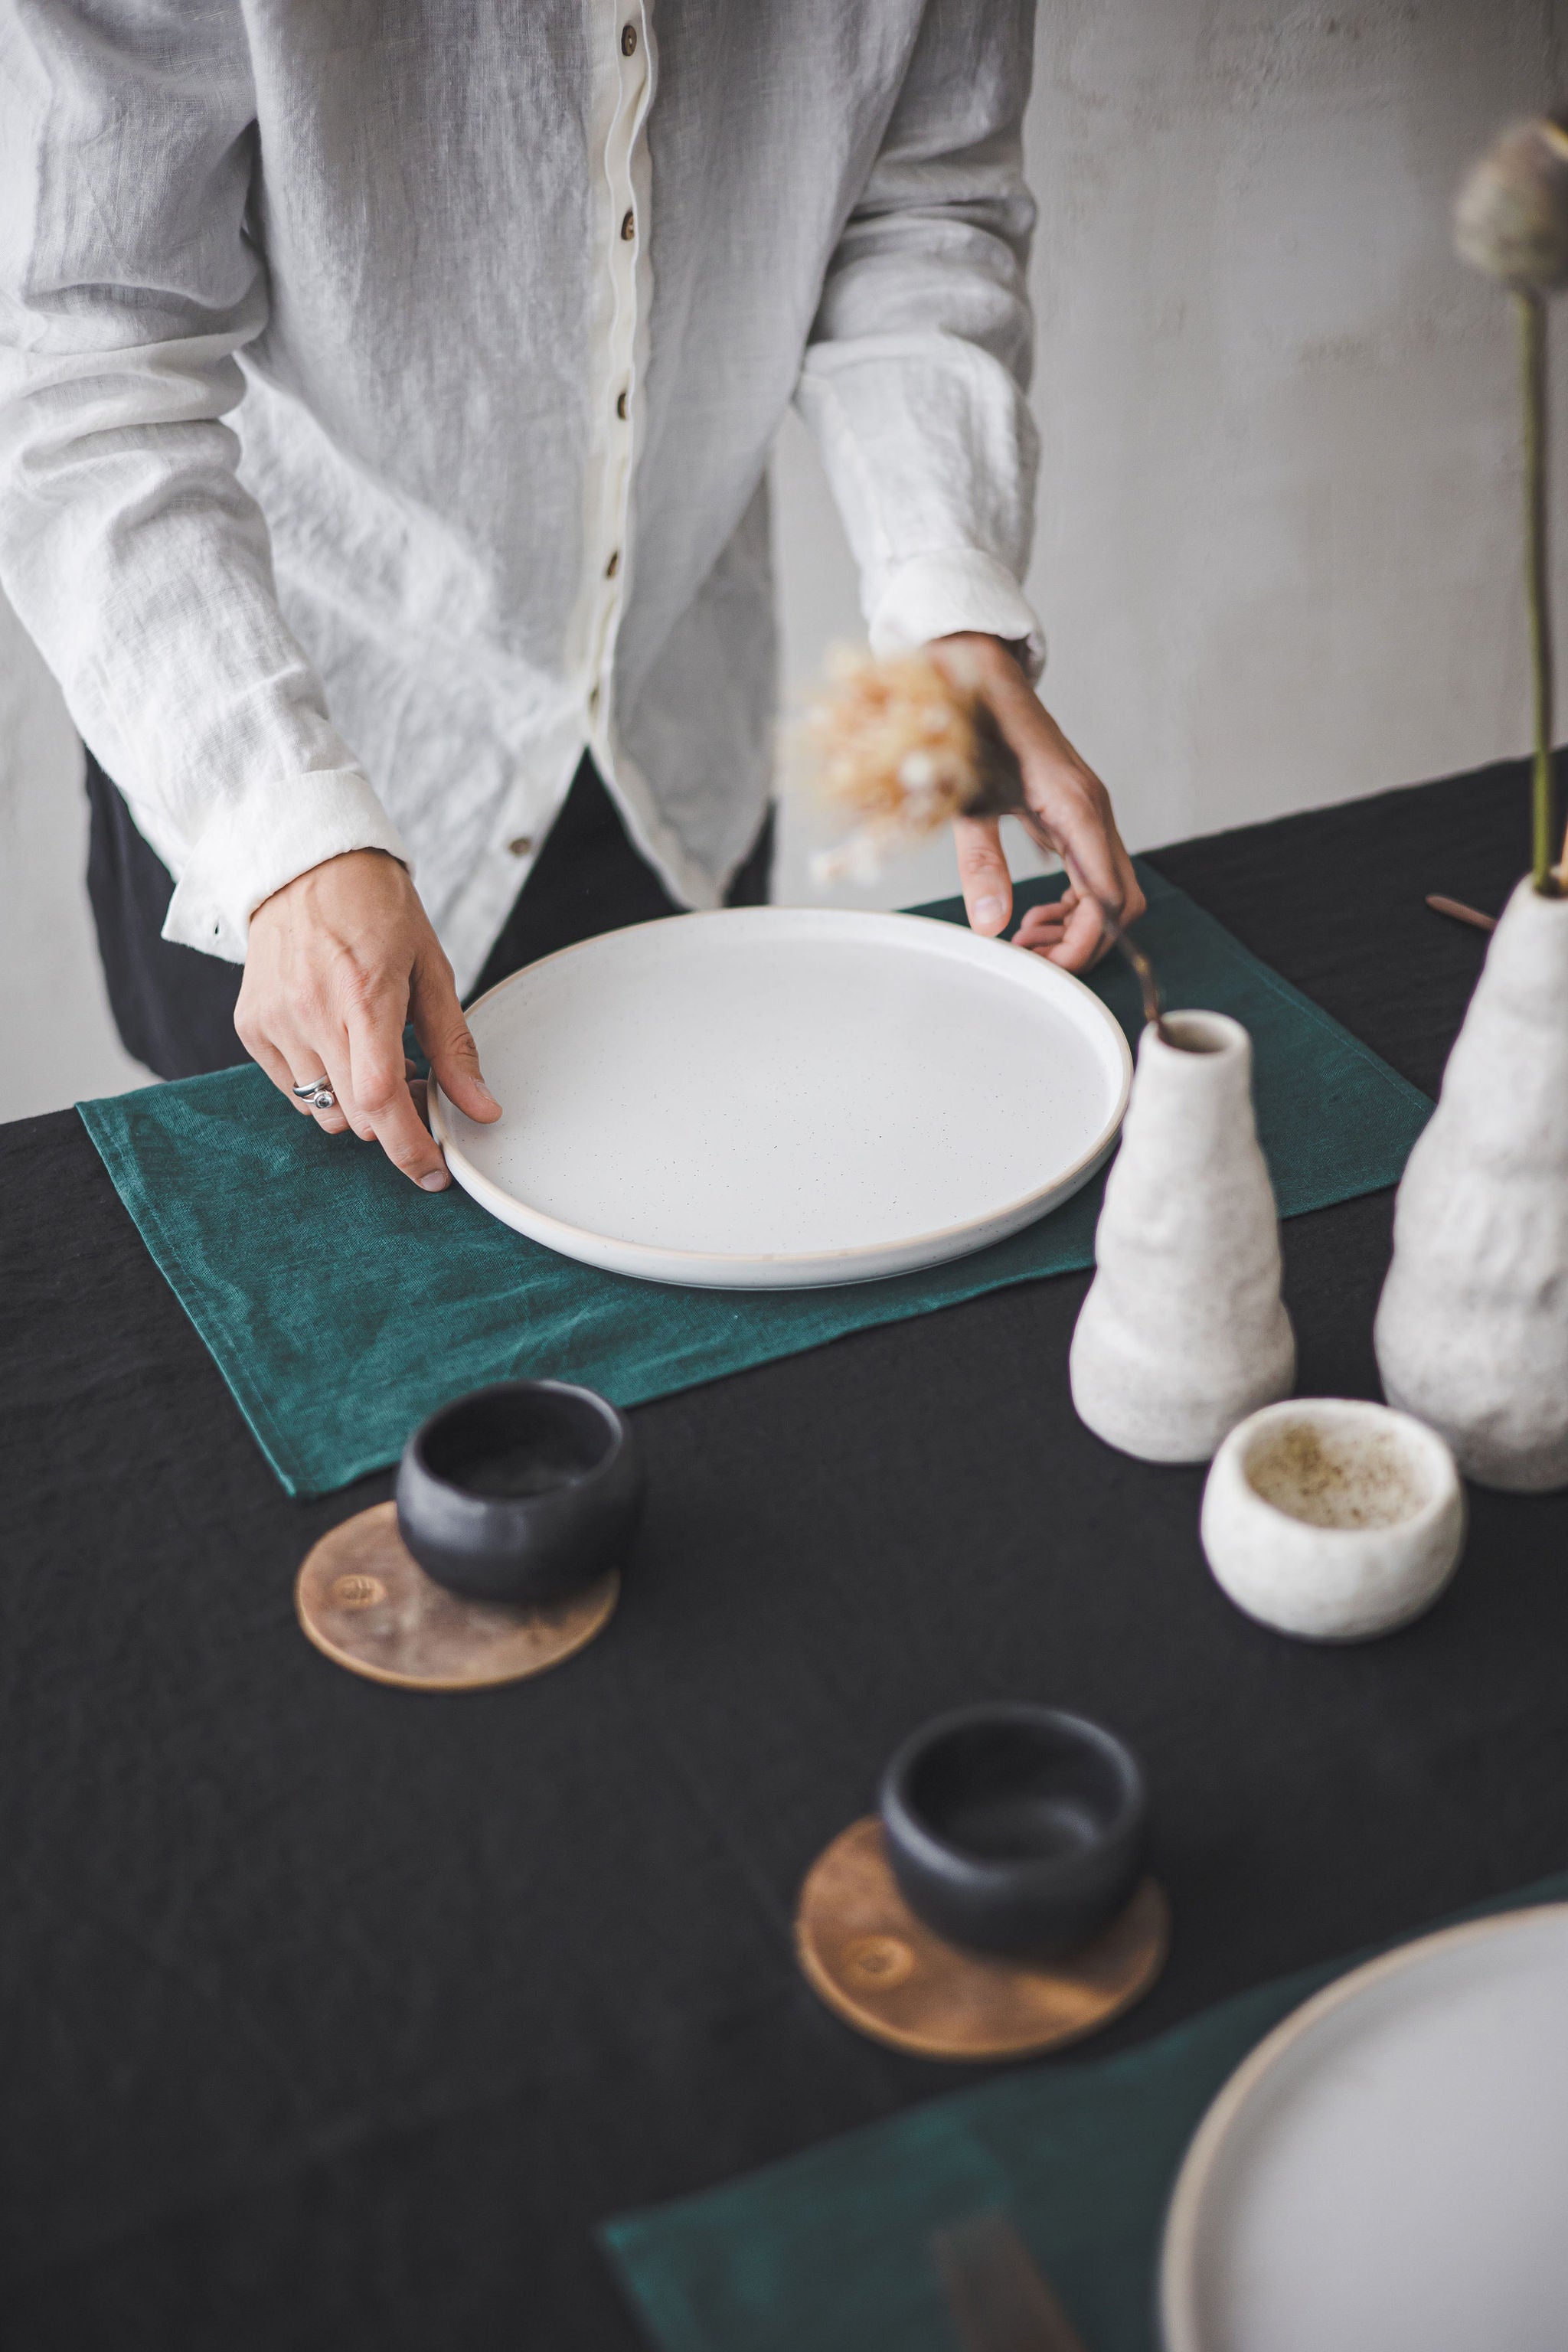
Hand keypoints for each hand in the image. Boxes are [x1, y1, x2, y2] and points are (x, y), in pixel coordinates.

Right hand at [235, 848, 500, 1187]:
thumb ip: (455, 1046)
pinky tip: (338, 1044)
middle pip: (355, 1115)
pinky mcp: (251, 1026)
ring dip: (357, 1105)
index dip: (409, 1146)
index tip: (434, 1171)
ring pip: (323, 1111)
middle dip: (394, 1120)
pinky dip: (323, 1086)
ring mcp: (274, 1021)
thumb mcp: (432, 970)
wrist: (306, 866)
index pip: (381, 1098)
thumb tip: (482, 1110)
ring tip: (376, 1057)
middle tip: (418, 1085)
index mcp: (364, 995)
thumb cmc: (378, 912)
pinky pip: (292, 1090)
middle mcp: (311, 1012)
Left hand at [930, 633, 1144, 969]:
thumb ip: (981, 865)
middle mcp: (1094, 812)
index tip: (1044, 966)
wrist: (980, 677)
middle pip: (1124, 901)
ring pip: (1115, 889)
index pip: (1108, 898)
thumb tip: (991, 927)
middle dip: (1086, 942)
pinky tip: (1034, 909)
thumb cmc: (973, 730)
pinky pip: (1097, 871)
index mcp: (1075, 808)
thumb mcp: (968, 804)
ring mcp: (1091, 813)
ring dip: (1080, 924)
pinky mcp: (1079, 814)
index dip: (1084, 943)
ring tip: (1026, 935)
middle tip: (1034, 958)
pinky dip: (1075, 902)